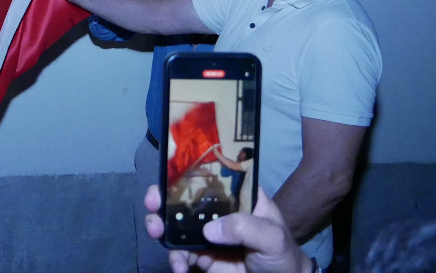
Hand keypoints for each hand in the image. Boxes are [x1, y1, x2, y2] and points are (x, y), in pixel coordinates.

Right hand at [143, 185, 311, 272]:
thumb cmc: (283, 255)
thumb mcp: (272, 236)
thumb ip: (245, 228)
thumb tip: (208, 229)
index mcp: (236, 196)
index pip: (209, 175)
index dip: (185, 171)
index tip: (168, 175)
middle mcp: (218, 211)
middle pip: (183, 197)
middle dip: (161, 198)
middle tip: (152, 204)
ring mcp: (207, 234)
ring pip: (175, 225)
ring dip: (159, 227)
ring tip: (156, 234)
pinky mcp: (201, 257)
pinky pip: (180, 254)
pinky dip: (174, 259)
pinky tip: (179, 267)